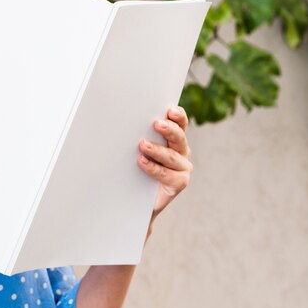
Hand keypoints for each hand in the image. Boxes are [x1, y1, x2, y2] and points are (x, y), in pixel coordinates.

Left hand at [137, 106, 192, 221]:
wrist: (134, 198)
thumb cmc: (134, 167)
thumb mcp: (137, 148)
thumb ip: (139, 134)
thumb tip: (125, 117)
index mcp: (174, 139)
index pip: (180, 124)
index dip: (178, 116)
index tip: (170, 110)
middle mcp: (181, 152)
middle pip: (178, 138)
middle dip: (169, 129)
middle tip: (156, 123)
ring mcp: (182, 168)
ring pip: (171, 156)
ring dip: (156, 149)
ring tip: (142, 145)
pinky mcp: (179, 183)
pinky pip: (166, 174)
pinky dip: (153, 168)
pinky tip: (142, 162)